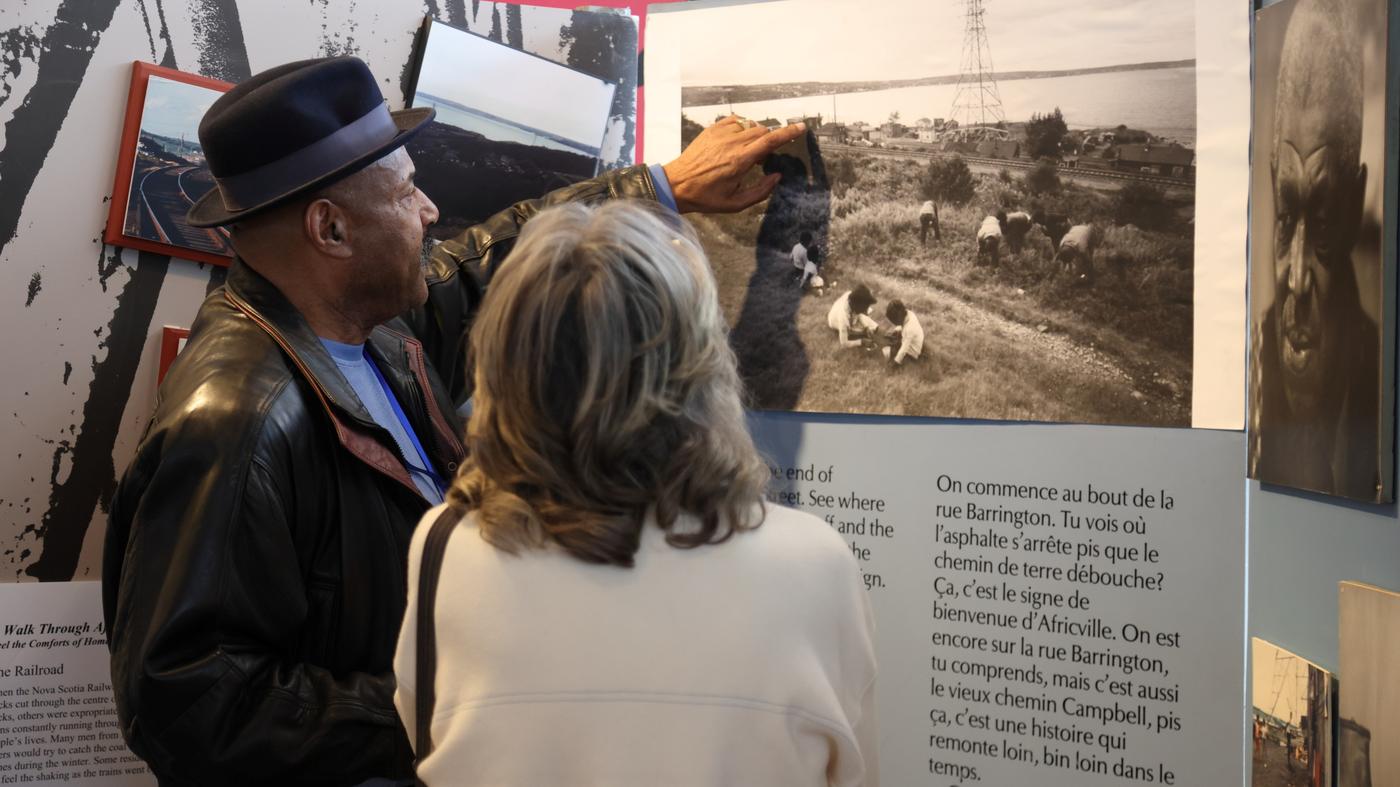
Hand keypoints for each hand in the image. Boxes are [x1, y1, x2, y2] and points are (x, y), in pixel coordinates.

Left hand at [662, 116, 806, 212]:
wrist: (677, 184)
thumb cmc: (706, 196)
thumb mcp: (735, 203)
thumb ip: (760, 191)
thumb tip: (777, 177)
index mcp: (740, 161)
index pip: (770, 141)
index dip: (788, 133)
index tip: (801, 127)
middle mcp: (732, 143)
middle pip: (763, 132)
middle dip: (769, 141)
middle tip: (761, 158)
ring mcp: (721, 134)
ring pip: (750, 125)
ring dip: (756, 135)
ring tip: (747, 152)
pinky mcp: (712, 129)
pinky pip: (736, 120)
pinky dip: (743, 127)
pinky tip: (738, 140)